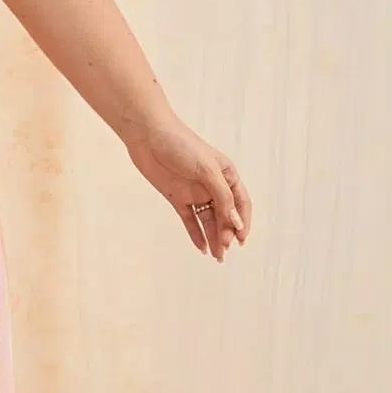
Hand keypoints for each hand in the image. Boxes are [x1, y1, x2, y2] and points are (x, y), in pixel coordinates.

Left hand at [123, 117, 250, 260]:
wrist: (148, 136)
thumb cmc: (182, 145)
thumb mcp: (207, 170)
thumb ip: (222, 196)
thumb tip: (235, 222)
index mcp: (226, 175)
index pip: (241, 203)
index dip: (243, 222)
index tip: (241, 240)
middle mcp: (213, 185)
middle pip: (225, 215)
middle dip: (227, 234)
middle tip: (223, 249)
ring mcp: (195, 192)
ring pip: (208, 220)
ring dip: (214, 238)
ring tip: (217, 256)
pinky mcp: (177, 197)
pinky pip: (189, 220)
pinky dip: (196, 234)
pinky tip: (201, 248)